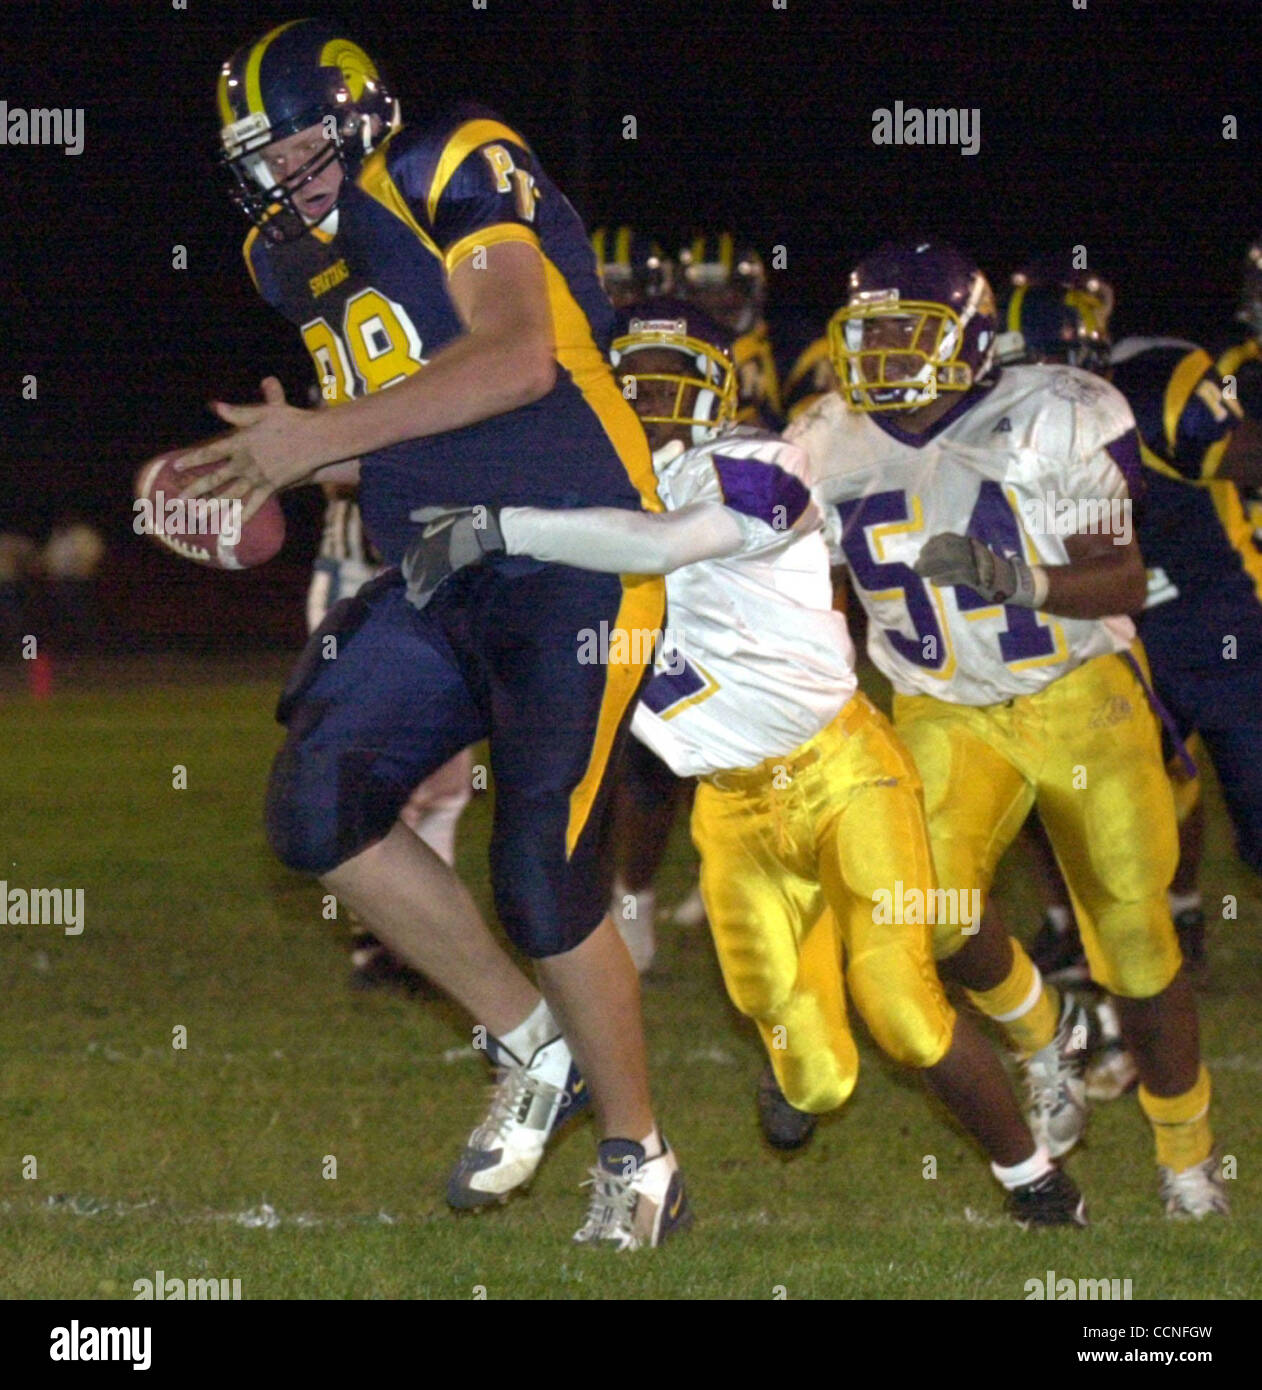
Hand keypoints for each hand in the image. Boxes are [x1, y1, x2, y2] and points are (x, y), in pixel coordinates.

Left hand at [175, 378, 316, 521]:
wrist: (316, 438)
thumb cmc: (291, 421)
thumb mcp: (263, 412)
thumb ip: (238, 413)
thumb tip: (216, 407)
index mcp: (240, 442)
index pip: (209, 453)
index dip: (192, 460)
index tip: (175, 467)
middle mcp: (245, 462)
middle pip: (215, 478)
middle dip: (195, 490)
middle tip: (178, 501)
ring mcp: (258, 477)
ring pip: (231, 494)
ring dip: (213, 506)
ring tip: (198, 515)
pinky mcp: (272, 486)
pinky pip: (255, 504)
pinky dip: (243, 515)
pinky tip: (232, 526)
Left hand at [401, 505, 504, 610]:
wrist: (483, 527)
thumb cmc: (468, 518)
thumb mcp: (444, 511)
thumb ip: (426, 513)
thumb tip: (411, 515)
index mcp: (423, 536)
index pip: (409, 558)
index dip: (409, 569)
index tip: (410, 576)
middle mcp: (423, 548)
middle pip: (411, 571)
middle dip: (411, 582)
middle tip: (411, 593)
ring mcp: (432, 559)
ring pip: (417, 581)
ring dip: (414, 593)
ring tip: (414, 601)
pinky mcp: (442, 570)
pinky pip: (428, 587)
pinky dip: (422, 597)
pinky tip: (419, 604)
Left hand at [914, 531, 1037, 605]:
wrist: (1014, 582)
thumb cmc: (989, 572)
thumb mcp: (974, 559)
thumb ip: (957, 556)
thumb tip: (932, 558)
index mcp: (972, 545)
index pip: (949, 538)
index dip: (933, 543)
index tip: (923, 550)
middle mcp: (974, 551)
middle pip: (947, 549)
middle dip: (929, 556)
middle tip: (917, 564)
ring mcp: (978, 563)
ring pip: (951, 561)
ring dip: (933, 567)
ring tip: (921, 572)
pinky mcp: (980, 578)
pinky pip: (959, 576)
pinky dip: (945, 579)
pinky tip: (935, 582)